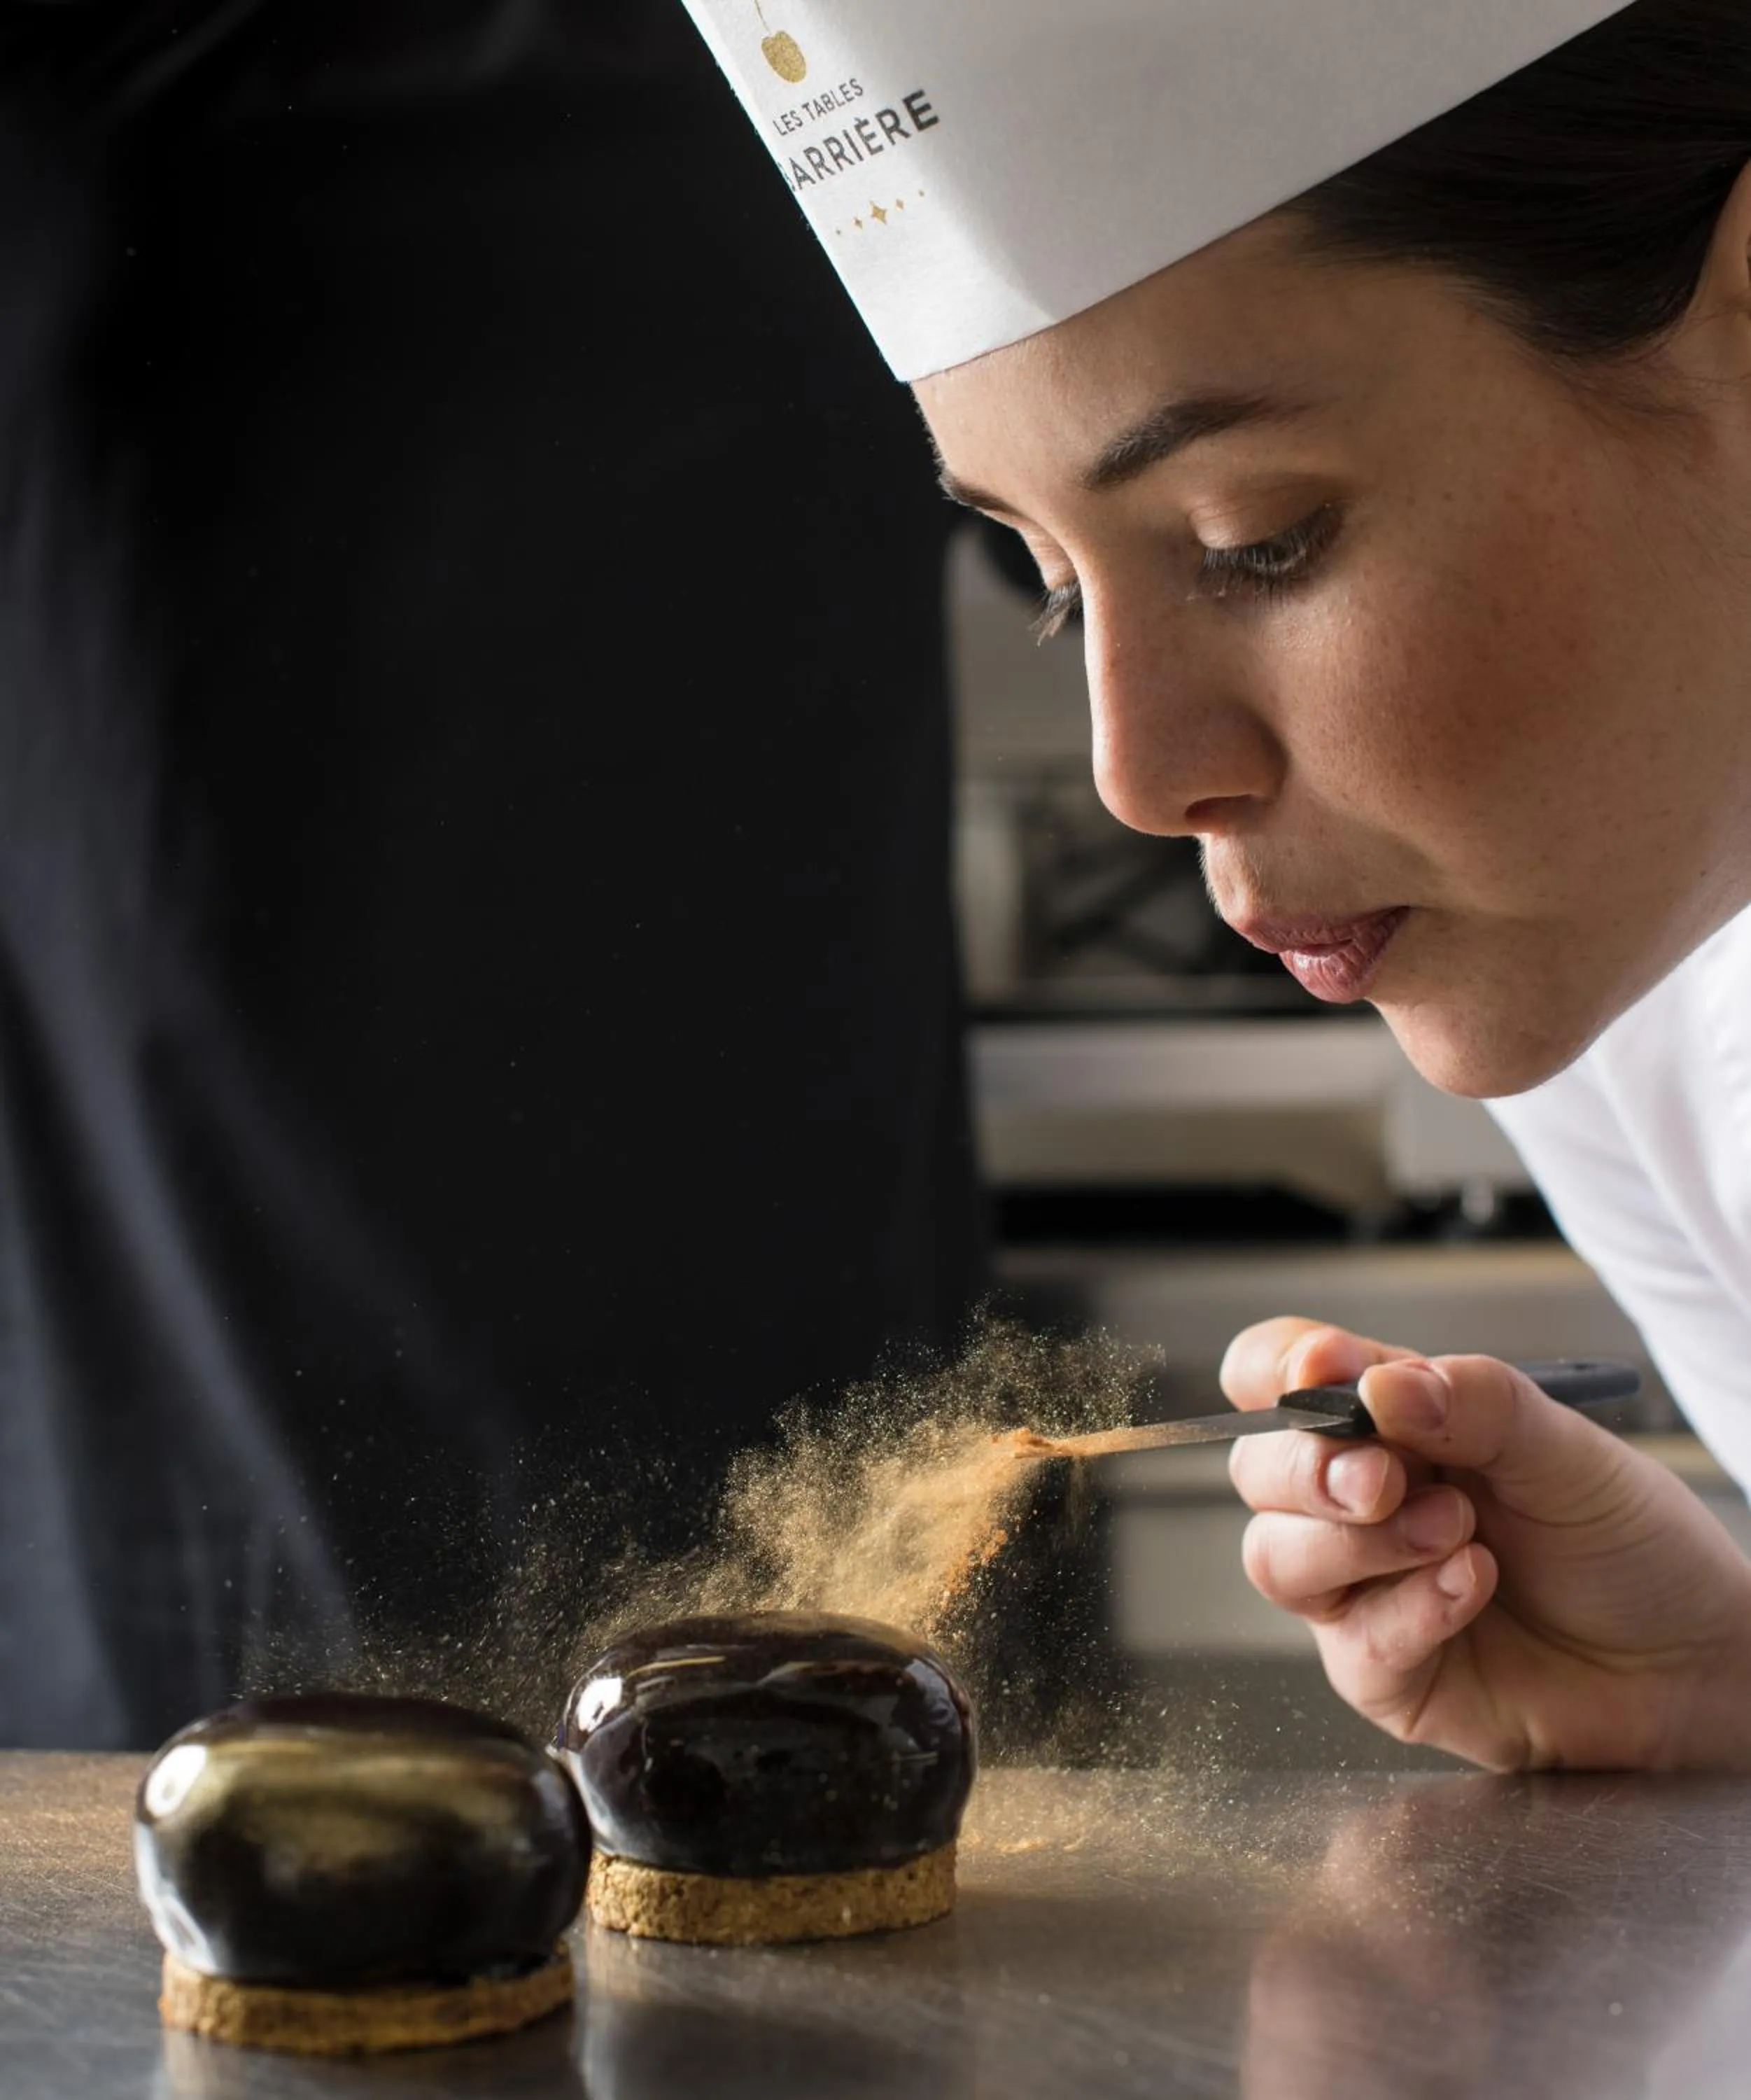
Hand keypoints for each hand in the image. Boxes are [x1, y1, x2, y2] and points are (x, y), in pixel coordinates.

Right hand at [1223, 1319, 1750, 1769]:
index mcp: (1390, 1425)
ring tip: (1458, 1533)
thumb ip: (1474, 1403)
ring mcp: (1363, 1591)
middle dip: (1310, 1468)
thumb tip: (1377, 1382)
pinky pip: (1351, 1643)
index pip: (1280, 1375)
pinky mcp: (1385, 1675)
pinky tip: (1475, 1586)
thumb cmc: (1630, 1546)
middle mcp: (1360, 1503)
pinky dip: (1410, 1610)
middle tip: (1386, 1477)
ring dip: (1360, 1542)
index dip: (1277, 1367)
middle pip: (1258, 1470)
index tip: (1319, 1369)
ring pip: (1277, 1559)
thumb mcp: (1567, 1449)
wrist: (1696, 1663)